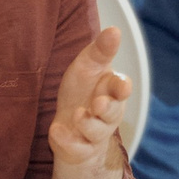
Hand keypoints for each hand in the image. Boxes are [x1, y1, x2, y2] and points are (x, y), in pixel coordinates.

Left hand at [48, 28, 131, 178]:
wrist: (68, 126)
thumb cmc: (81, 92)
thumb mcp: (88, 67)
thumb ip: (101, 51)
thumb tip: (115, 30)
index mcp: (111, 91)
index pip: (121, 89)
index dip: (122, 88)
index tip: (122, 86)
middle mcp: (107, 114)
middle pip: (113, 114)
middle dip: (107, 109)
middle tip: (97, 104)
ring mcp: (94, 134)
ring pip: (97, 132)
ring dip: (87, 123)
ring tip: (76, 114)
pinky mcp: (79, 149)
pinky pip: (76, 149)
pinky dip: (66, 141)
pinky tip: (56, 131)